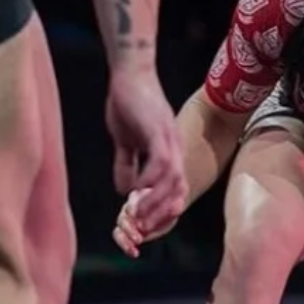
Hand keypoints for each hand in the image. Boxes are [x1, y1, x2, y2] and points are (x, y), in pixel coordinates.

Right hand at [105, 68, 186, 231]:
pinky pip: (161, 162)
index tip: (144, 228)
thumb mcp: (125, 140)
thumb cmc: (127, 102)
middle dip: (162, 215)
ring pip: (172, 181)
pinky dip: (150, 181)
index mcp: (169, 153)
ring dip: (156, 202)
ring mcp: (168, 140)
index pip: (175, 191)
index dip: (163, 212)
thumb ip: (126, 164)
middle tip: (142, 231)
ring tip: (137, 217)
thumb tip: (124, 190)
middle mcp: (175, 149)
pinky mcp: (158, 130)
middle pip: (179, 191)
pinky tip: (135, 191)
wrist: (130, 71)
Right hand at [112, 187, 183, 257]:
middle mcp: (129, 207)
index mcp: (140, 195)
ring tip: (134, 249)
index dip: (134, 210)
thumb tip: (179, 209)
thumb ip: (175, 207)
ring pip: (119, 229)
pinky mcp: (126, 231)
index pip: (133, 201)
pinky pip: (120, 238)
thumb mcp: (174, 203)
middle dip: (130, 229)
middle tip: (139, 239)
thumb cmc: (170, 202)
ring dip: (125, 240)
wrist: (167, 207)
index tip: (138, 221)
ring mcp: (126, 219)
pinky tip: (135, 254)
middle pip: (123, 217)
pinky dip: (125, 247)